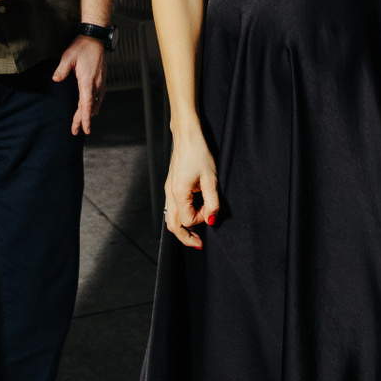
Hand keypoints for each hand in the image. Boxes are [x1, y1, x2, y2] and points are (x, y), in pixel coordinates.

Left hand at [54, 33, 106, 134]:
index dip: (85, 118)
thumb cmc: (82, 47)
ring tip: (81, 124)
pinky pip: (98, 98)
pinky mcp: (101, 80)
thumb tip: (56, 79)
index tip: (85, 129)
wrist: (96, 38)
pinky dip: (93, 106)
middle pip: (90, 107)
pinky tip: (91, 109)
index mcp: (88, 81)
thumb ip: (62, 69)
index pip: (86, 104)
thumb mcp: (68, 56)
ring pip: (95, 104)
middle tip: (76, 131)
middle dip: (83, 120)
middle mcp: (97, 84)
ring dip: (88, 114)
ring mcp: (101, 83)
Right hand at [163, 130, 218, 249]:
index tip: (211, 210)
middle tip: (198, 244)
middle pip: (173, 225)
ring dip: (182, 228)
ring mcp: (168, 190)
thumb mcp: (211, 179)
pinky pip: (171, 208)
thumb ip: (212, 202)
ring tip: (195, 233)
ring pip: (170, 218)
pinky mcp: (170, 186)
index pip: (189, 219)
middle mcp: (170, 194)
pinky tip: (191, 214)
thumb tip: (211, 219)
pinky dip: (180, 217)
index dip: (202, 219)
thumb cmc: (199, 153)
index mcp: (179, 193)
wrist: (187, 136)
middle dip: (185, 237)